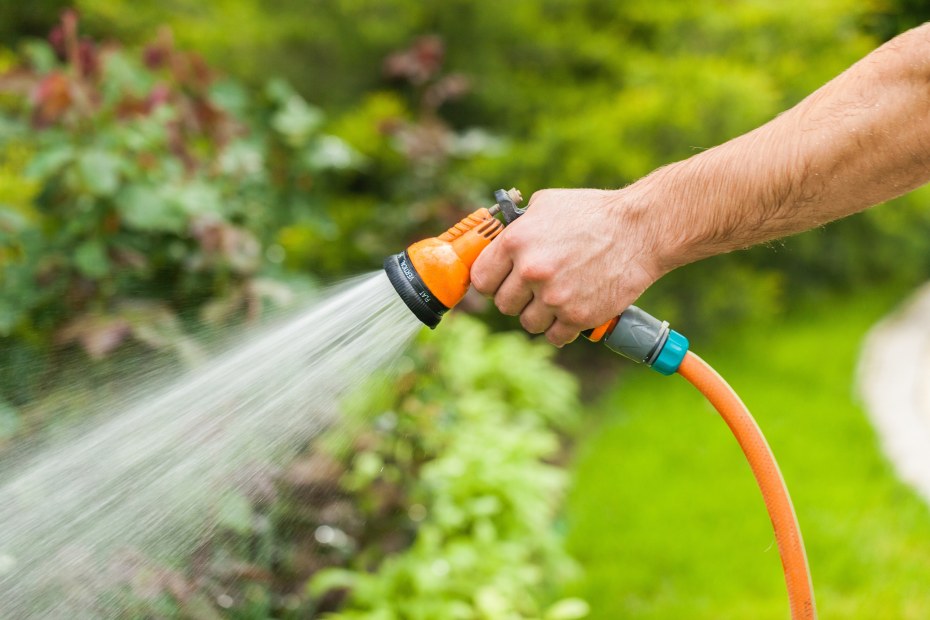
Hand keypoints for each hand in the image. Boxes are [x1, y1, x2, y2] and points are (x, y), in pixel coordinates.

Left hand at [471, 188, 665, 345]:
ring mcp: (554, 297)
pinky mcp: (578, 316)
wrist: (640, 230)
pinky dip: (561, 329)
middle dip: (518, 298)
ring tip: (558, 298)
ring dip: (540, 315)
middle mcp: (531, 271)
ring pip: (528, 323)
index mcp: (516, 242)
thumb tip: (497, 242)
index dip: (492, 282)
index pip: (482, 279)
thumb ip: (518, 227)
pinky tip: (571, 312)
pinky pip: (554, 337)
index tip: (502, 282)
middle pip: (504, 305)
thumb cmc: (594, 213)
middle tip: (535, 289)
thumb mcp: (547, 205)